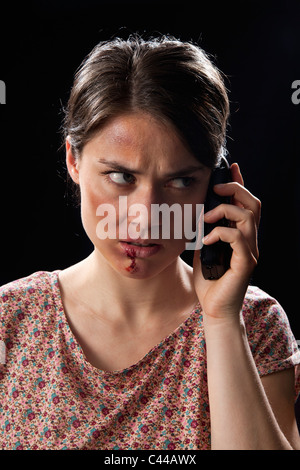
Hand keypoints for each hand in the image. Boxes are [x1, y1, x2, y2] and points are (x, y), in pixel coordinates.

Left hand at [193, 163, 260, 321]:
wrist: (214, 309)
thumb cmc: (209, 280)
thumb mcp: (204, 249)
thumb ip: (206, 231)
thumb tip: (198, 212)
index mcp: (241, 235)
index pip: (245, 203)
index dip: (240, 184)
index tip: (231, 168)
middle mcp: (250, 241)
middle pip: (253, 204)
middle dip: (235, 190)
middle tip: (215, 189)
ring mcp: (250, 252)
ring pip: (248, 217)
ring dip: (224, 211)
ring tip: (206, 218)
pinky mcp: (245, 263)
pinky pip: (237, 238)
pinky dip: (220, 233)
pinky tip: (205, 240)